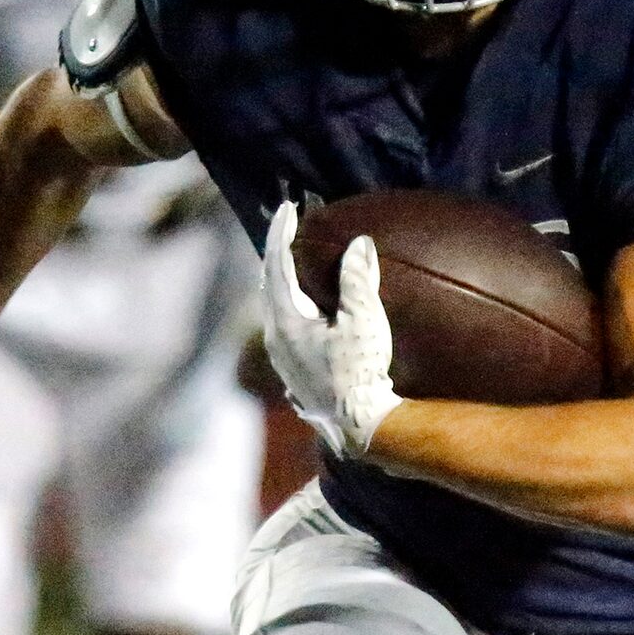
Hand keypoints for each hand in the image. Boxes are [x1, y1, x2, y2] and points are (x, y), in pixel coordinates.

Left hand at [260, 202, 400, 456]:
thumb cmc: (360, 376)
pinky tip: (306, 309)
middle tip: (290, 226)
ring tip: (297, 261)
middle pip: (270, 285)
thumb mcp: (364, 322)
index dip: (282, 232)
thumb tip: (358, 244)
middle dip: (279, 253)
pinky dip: (293, 306)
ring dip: (284, 281)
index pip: (277, 265)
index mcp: (285, 322)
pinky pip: (285, 328)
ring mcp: (281, 359)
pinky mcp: (293, 373)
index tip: (290, 206)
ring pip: (275, 308)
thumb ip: (357, 280)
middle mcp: (274, 339)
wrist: (359, 429)